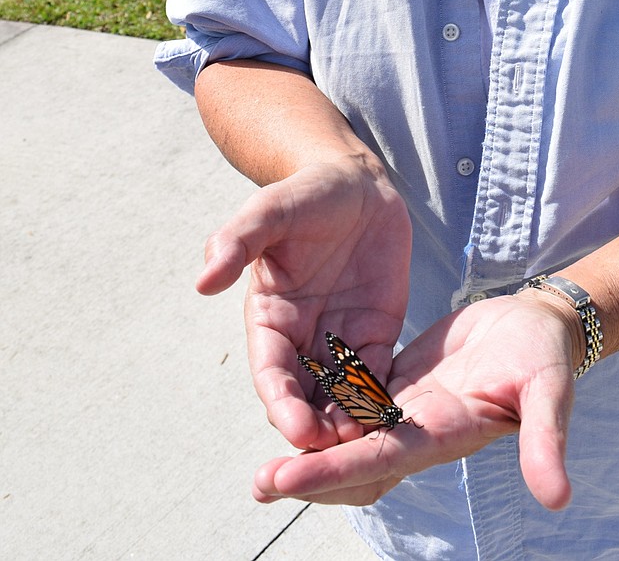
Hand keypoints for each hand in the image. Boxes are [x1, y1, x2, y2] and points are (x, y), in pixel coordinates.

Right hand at [196, 156, 411, 450]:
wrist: (356, 183)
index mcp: (269, 316)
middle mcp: (302, 337)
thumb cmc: (306, 194)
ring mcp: (340, 338)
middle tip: (338, 455)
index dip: (282, 403)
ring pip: (341, 396)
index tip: (296, 430)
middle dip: (317, 430)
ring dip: (350, 424)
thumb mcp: (270, 209)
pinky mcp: (376, 333)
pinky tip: (396, 423)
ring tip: (369, 448)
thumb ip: (237, 241)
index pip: (272, 372)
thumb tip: (203, 280)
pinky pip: (378, 376)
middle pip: (305, 397)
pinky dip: (381, 402)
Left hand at [252, 289, 581, 511]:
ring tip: (266, 464)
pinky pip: (358, 400)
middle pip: (353, 464)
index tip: (284, 477)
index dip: (331, 472)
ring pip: (350, 437)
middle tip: (259, 483)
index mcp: (443, 434)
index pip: (376, 461)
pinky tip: (294, 404)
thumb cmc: (546, 355)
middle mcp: (418, 430)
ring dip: (311, 450)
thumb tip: (558, 497)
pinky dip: (328, 409)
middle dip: (308, 476)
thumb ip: (545, 440)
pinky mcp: (403, 381)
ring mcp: (408, 408)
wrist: (542, 326)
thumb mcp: (548, 392)